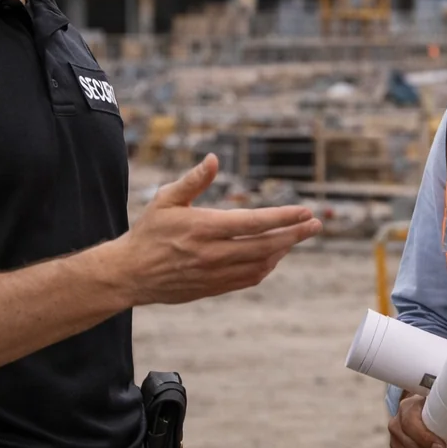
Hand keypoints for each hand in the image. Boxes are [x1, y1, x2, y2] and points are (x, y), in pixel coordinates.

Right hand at [117, 155, 321, 305]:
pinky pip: (249, 279)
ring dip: (283, 251)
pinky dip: (267, 267)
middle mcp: (213, 253)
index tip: (305, 211)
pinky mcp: (214, 288)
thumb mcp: (166, 200)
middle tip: (316, 225)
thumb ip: (194, 180)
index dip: (283, 217)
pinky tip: (274, 255)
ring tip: (296, 237)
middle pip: (266, 245)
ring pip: (261, 264)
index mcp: (203, 227)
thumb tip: (214, 159)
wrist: (131, 273)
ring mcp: (215, 274)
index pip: (254, 222)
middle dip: (295, 234)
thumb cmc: (149, 231)